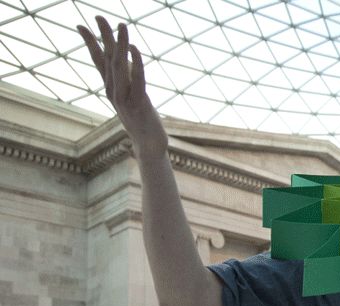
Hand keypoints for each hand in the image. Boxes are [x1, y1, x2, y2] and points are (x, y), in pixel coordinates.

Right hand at [77, 17, 167, 154]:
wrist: (149, 145)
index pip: (98, 60)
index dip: (90, 42)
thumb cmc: (141, 121)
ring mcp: (125, 98)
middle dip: (102, 36)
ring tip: (122, 26)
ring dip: (120, 45)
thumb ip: (126, 83)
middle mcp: (114, 91)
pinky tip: (135, 49)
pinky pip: (137, 81)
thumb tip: (126, 64)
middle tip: (97, 16)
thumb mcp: (130, 99)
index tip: (81, 24)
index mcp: (111, 88)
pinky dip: (136, 64)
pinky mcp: (139, 105)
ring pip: (120, 67)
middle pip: (107, 59)